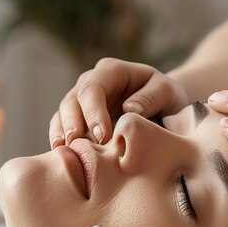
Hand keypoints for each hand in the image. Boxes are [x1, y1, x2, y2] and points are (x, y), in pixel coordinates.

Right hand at [48, 57, 188, 148]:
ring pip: (63, 114)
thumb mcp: (167, 92)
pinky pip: (62, 127)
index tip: (103, 136)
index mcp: (111, 71)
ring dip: (62, 133)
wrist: (162, 106)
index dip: (93, 112)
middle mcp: (91, 82)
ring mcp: (81, 101)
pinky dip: (60, 140)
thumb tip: (128, 110)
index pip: (93, 89)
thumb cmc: (165, 97)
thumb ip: (151, 98)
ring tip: (64, 152)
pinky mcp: (78, 119)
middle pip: (72, 100)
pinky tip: (62, 155)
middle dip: (72, 123)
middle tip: (76, 144)